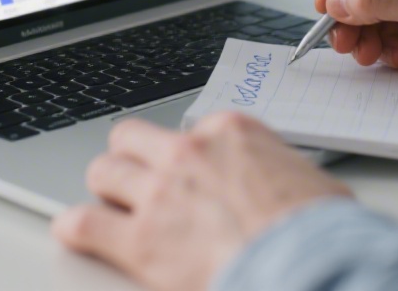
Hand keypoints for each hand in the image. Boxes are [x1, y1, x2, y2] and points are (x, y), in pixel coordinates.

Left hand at [53, 114, 350, 290]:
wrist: (309, 265)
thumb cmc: (321, 233)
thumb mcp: (316, 185)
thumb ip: (286, 178)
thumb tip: (301, 193)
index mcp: (231, 133)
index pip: (188, 131)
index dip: (185, 157)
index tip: (187, 174)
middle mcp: (188, 153)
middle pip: (132, 139)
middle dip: (131, 160)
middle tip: (135, 181)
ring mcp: (159, 193)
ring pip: (103, 171)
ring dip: (106, 190)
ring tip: (110, 207)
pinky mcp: (139, 239)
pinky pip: (83, 223)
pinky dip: (76, 228)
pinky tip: (78, 232)